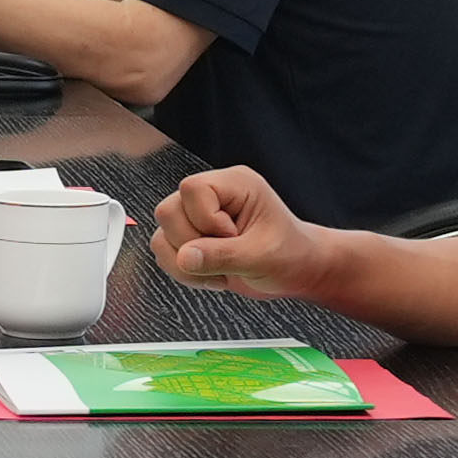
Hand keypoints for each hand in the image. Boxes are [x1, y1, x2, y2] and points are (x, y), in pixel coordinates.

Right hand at [150, 165, 307, 294]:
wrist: (295, 272)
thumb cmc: (290, 255)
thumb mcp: (262, 256)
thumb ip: (222, 256)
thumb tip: (184, 257)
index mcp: (235, 184)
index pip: (193, 189)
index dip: (206, 220)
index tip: (233, 237)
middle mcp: (213, 195)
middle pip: (169, 210)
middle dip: (194, 244)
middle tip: (228, 256)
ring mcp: (197, 216)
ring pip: (163, 232)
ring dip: (186, 263)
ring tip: (220, 270)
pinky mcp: (190, 237)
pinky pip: (163, 250)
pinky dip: (182, 271)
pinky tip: (211, 274)